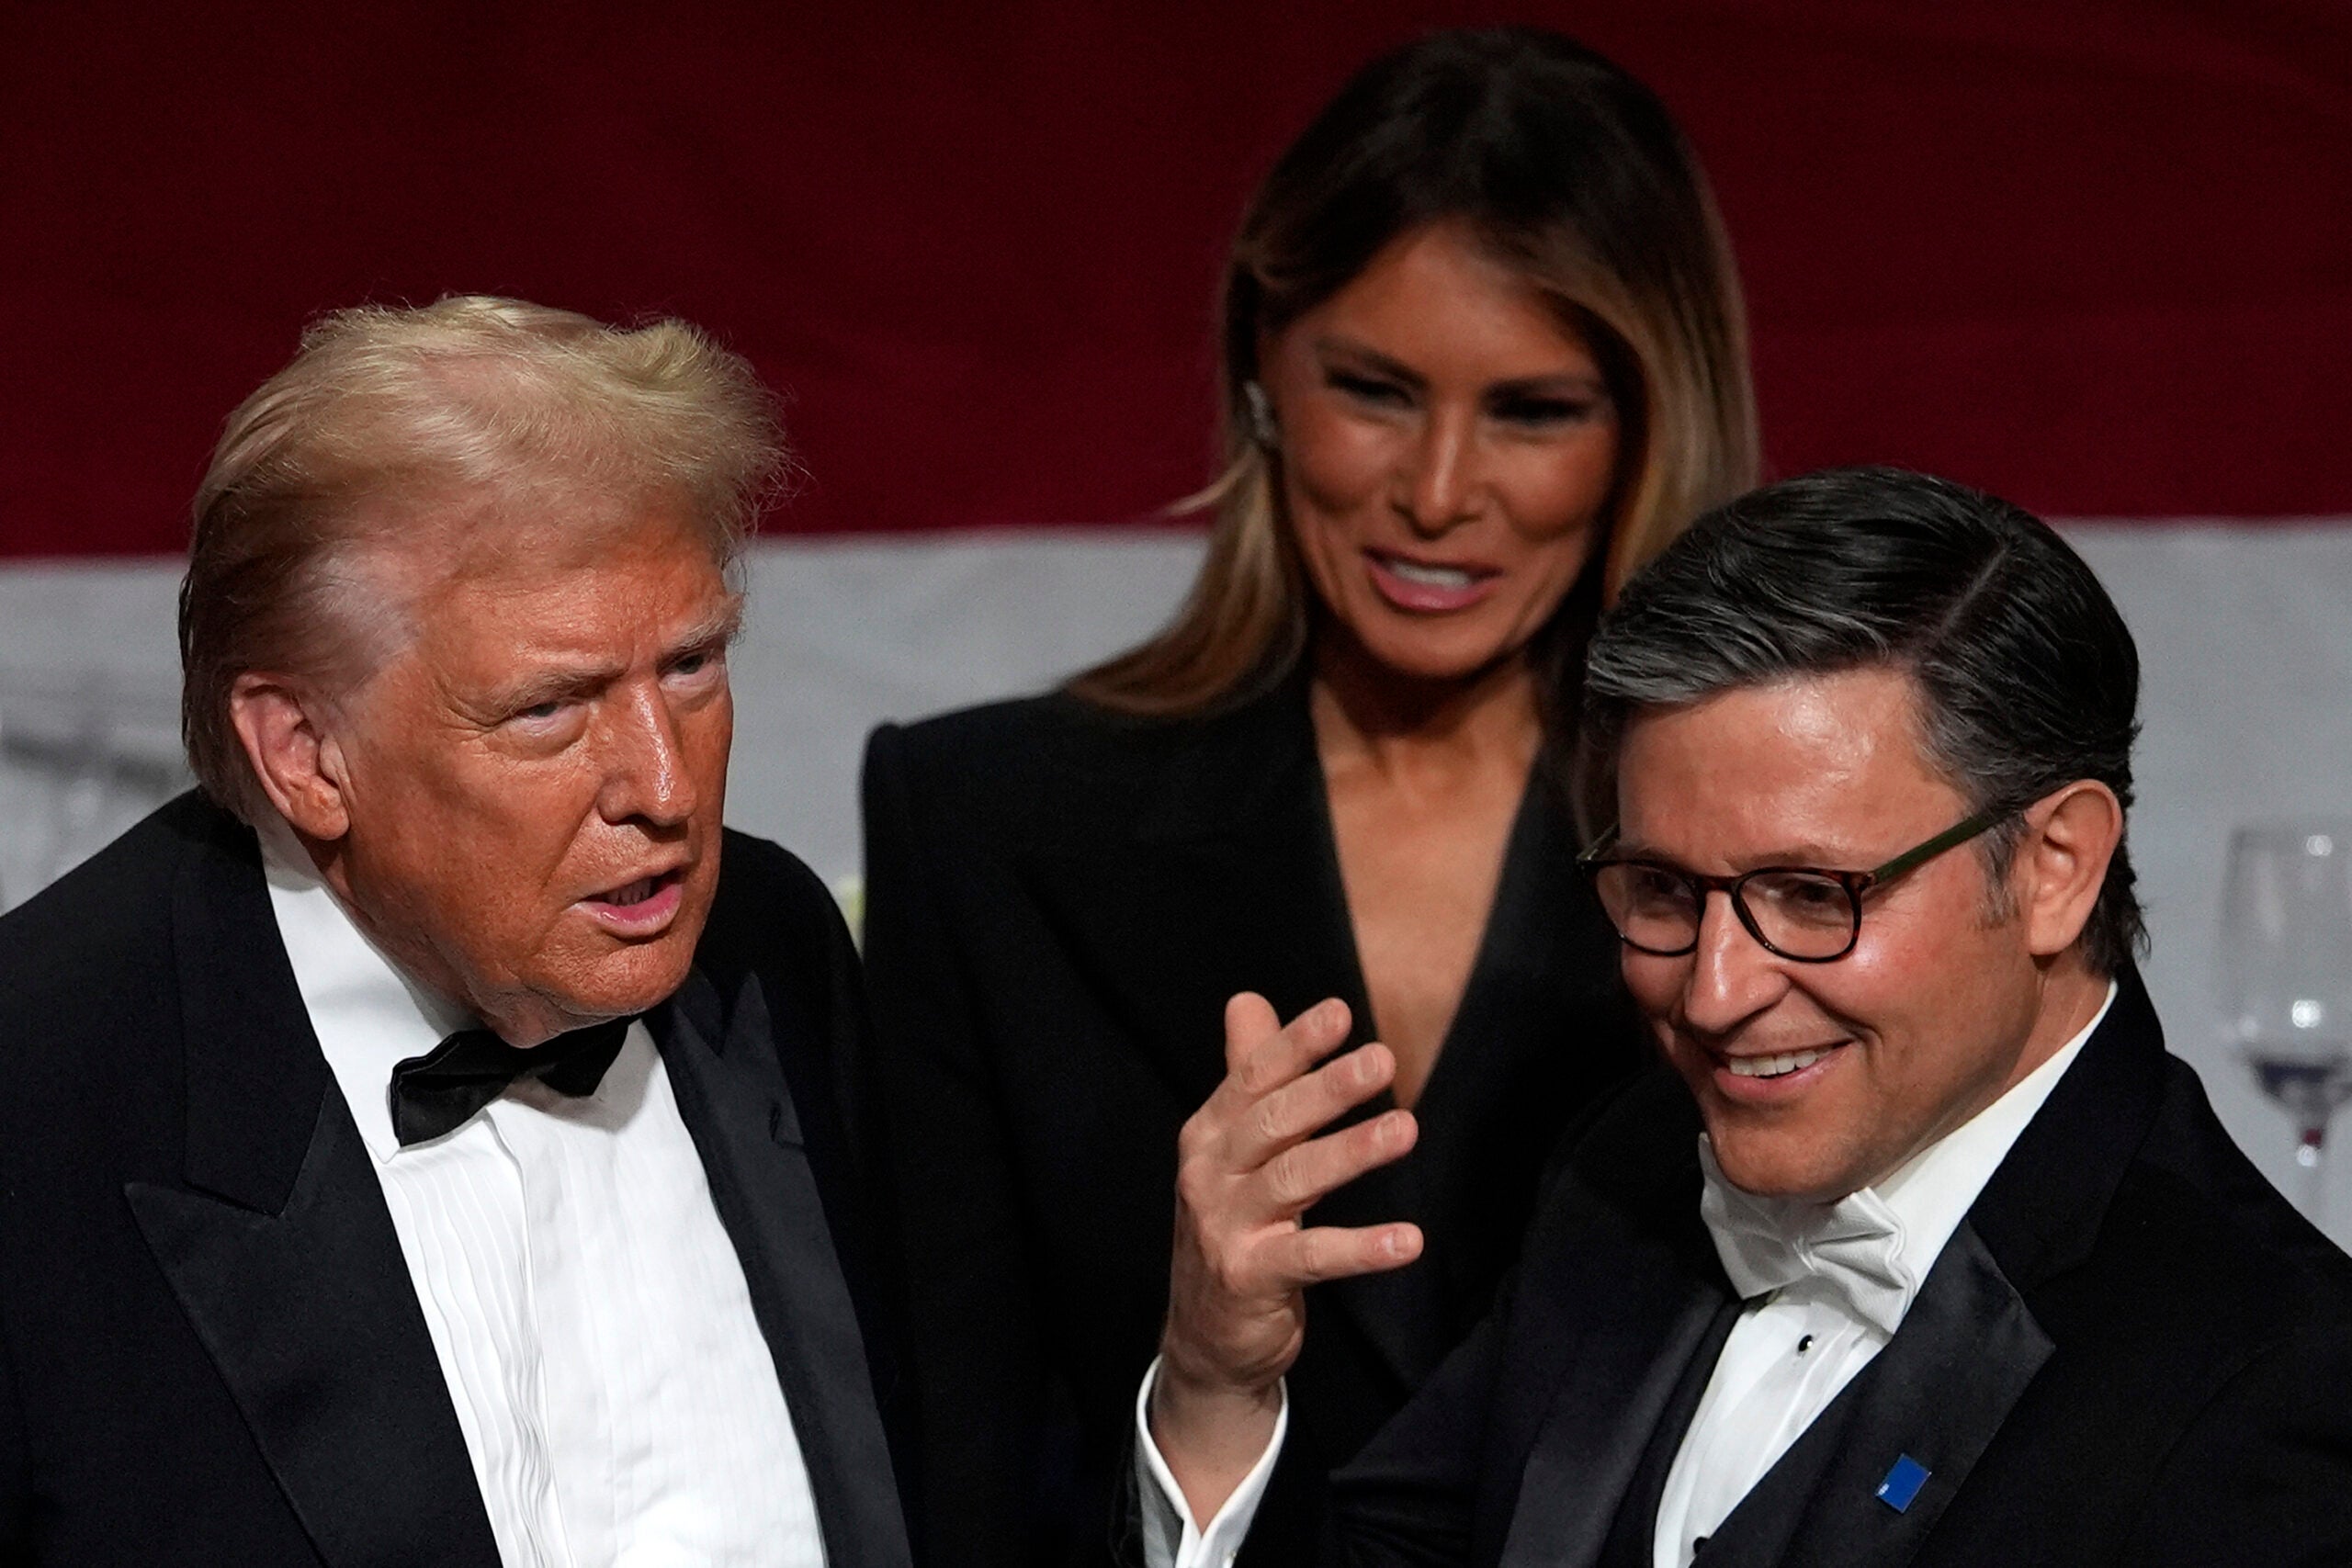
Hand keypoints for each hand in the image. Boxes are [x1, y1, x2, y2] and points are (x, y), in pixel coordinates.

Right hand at [1149, 992, 1421, 1522]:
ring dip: (1351, 1152)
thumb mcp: (1233, 1152)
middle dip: (1328, 1088)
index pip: (1252, 1077)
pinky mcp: (1248, 1278)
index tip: (1342, 1012)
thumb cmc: (1233, 1228)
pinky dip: (1361, 1248)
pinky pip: (1312, 1257)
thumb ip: (1246, 1076)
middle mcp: (1208, 1174)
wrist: (1206, 1339)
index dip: (1296, 1044)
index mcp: (1208, 1135)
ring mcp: (1224, 1227)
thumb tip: (1247, 999)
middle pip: (1272, 1121)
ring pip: (1293, 1179)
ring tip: (1406, 1129)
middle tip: (1382, 1060)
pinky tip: (1408, 1240)